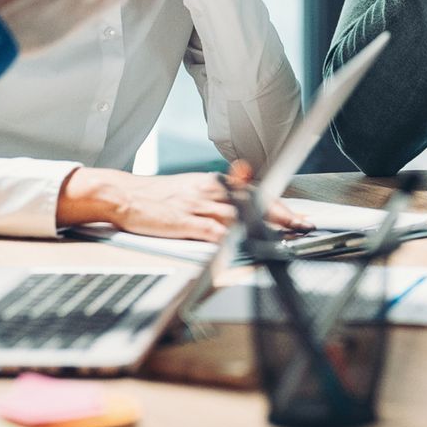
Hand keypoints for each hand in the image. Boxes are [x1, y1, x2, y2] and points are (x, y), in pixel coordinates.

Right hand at [56, 164, 309, 239]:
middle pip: (252, 201)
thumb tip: (242, 198)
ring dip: (262, 226)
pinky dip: (229, 237)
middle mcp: (209, 191)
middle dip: (280, 214)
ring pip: (238, 214)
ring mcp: (197, 206)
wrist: (125, 195)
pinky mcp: (184, 222)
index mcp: (213, 183)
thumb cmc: (157, 195)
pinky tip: (244, 243)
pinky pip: (211, 230)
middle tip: (300, 225)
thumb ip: (217, 194)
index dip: (278, 204)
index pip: (254, 191)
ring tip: (283, 237)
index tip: (297, 216)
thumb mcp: (192, 187)